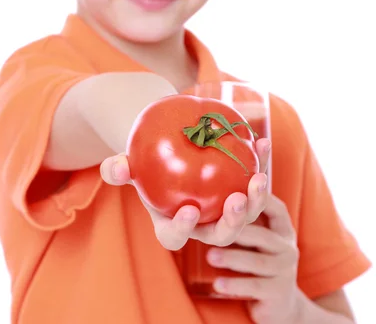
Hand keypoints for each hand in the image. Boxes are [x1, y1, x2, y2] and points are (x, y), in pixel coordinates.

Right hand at [100, 137, 269, 250]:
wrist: (164, 148)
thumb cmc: (143, 161)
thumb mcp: (126, 163)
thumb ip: (117, 169)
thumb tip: (117, 167)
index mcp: (172, 224)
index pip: (176, 237)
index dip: (183, 229)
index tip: (189, 210)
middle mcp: (202, 223)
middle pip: (221, 234)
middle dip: (233, 222)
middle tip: (237, 200)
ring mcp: (223, 210)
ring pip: (246, 215)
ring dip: (256, 199)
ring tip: (258, 176)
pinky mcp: (240, 191)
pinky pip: (253, 182)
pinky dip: (260, 163)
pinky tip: (263, 142)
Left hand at [206, 194, 301, 323]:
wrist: (278, 304)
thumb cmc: (258, 260)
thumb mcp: (255, 237)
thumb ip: (242, 218)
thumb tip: (206, 197)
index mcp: (283, 229)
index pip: (276, 208)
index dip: (259, 198)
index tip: (237, 190)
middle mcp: (288, 247)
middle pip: (263, 235)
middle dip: (238, 226)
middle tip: (213, 220)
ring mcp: (285, 271)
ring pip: (257, 261)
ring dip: (232, 258)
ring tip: (209, 255)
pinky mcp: (279, 293)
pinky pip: (255, 287)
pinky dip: (235, 285)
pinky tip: (217, 284)